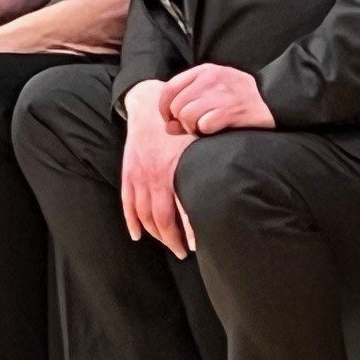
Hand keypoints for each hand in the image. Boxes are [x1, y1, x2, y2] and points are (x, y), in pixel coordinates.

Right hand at [121, 82, 196, 256]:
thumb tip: (232, 186)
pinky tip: (137, 234)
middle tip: (183, 252)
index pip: (182, 210)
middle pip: (161, 219)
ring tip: (167, 244)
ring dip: (154, 233)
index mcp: (174, 171)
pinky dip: (131, 221)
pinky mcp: (128, 173)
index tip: (198, 246)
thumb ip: (210, 164)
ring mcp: (138, 176)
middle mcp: (154, 177)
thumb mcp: (199, 142)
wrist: (149, 106)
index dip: (189, 232)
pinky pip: (127, 203)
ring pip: (143, 214)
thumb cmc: (179, 125)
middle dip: (171, 240)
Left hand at [161, 62, 275, 134]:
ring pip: (187, 116)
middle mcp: (210, 79)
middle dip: (181, 121)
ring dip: (192, 127)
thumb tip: (168, 127)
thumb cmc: (239, 96)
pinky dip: (206, 131)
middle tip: (194, 125)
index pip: (170, 88)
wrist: (273, 99)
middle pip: (177, 106)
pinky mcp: (231, 110)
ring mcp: (221, 94)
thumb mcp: (213, 90)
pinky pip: (204, 125)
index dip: (164, 107)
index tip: (169, 118)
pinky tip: (216, 128)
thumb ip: (187, 103)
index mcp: (204, 71)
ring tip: (204, 127)